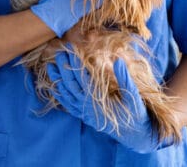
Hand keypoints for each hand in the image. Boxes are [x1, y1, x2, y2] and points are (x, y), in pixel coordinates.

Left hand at [47, 50, 170, 152]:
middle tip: (59, 52)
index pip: (83, 79)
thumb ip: (125, 79)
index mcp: (99, 101)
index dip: (76, 64)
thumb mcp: (133, 96)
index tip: (71, 50)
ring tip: (50, 66)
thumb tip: (117, 60)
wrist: (135, 135)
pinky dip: (61, 96)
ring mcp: (85, 113)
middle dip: (64, 68)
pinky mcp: (85, 117)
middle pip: (71, 85)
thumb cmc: (136, 114)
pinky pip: (69, 106)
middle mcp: (89, 108)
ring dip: (58, 81)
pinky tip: (55, 88)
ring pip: (67, 96)